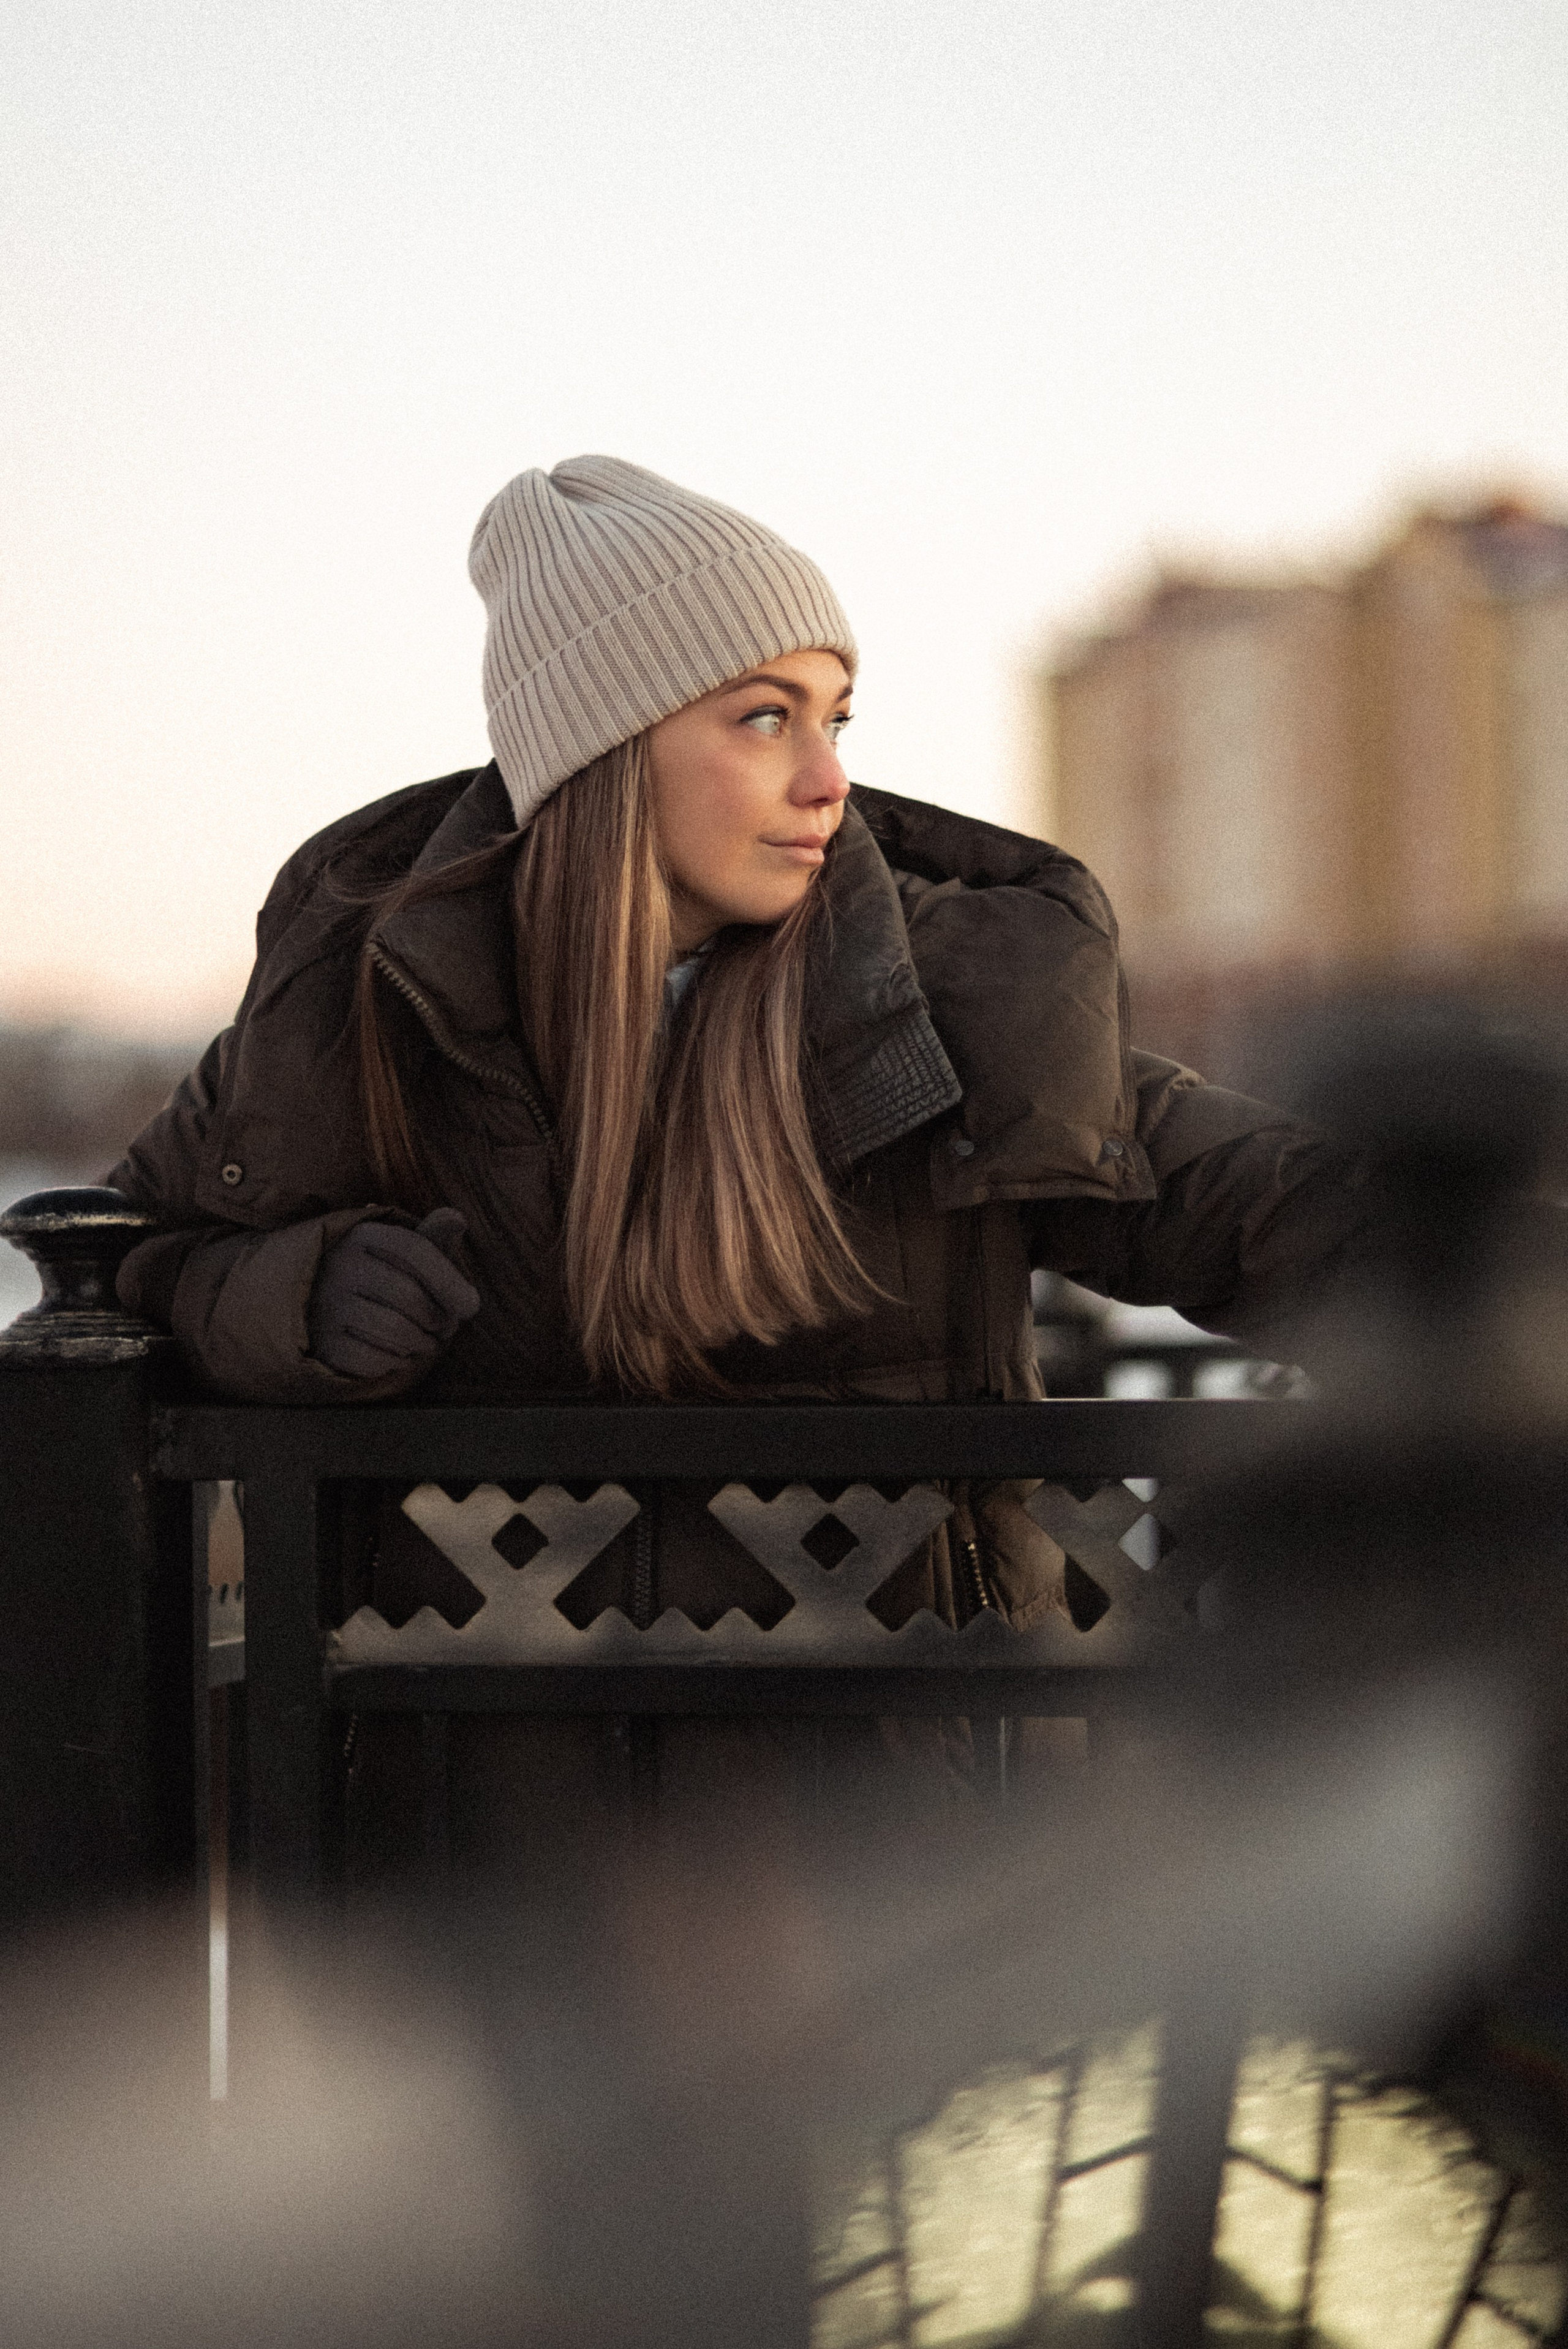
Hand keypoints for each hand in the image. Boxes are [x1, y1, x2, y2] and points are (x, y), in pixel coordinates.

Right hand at [308, 1209, 480, 1378]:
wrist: (317, 1303)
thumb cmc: (377, 1274)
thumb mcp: (400, 1250)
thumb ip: (432, 1236)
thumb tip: (458, 1218)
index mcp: (362, 1235)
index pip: (413, 1250)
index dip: (448, 1279)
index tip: (472, 1306)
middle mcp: (339, 1266)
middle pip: (410, 1296)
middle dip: (439, 1318)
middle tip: (445, 1327)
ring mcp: (327, 1305)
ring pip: (397, 1330)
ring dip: (422, 1343)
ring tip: (425, 1340)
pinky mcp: (322, 1343)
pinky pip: (375, 1360)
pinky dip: (396, 1362)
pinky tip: (397, 1353)